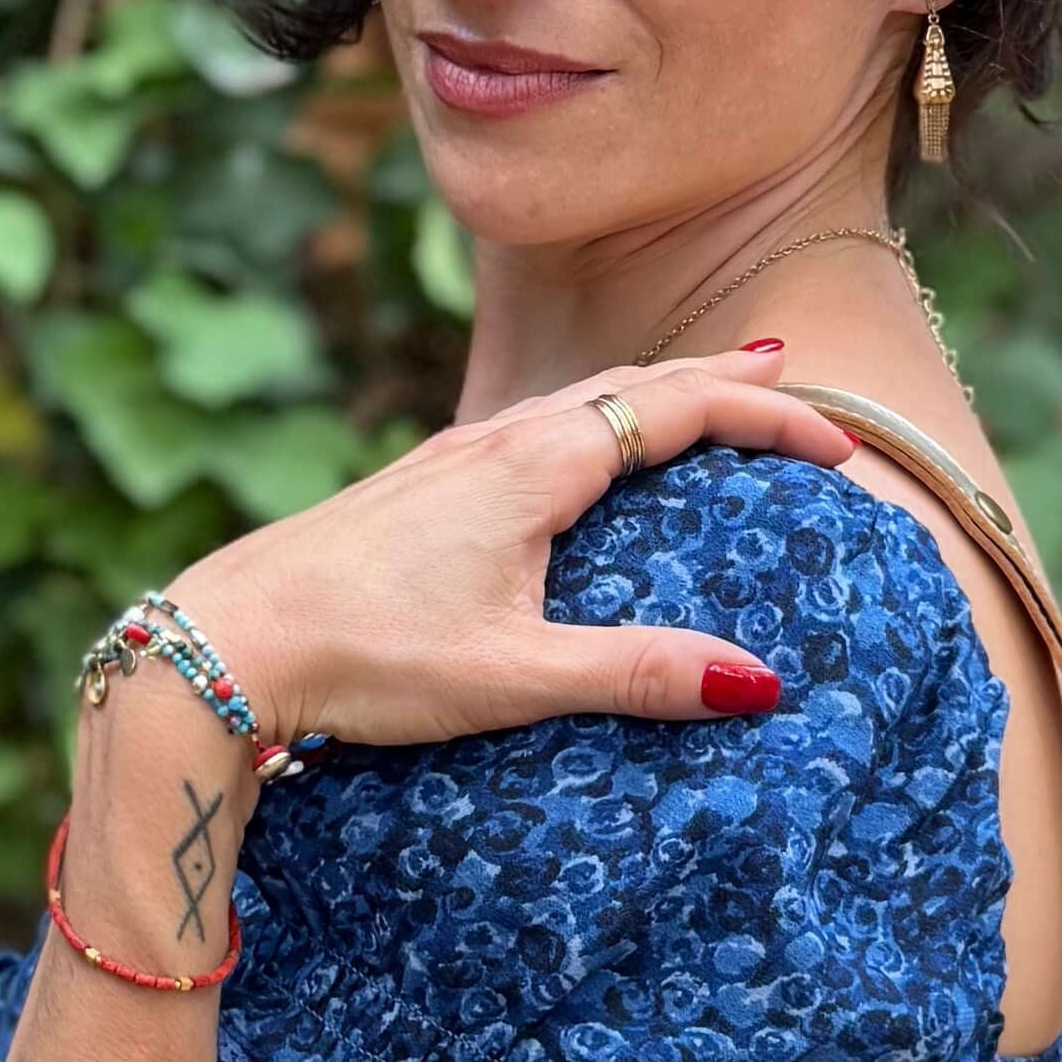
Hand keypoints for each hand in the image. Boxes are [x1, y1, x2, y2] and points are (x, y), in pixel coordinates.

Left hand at [170, 341, 854, 752]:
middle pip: (633, 386)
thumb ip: (636, 676)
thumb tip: (760, 683)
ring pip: (576, 400)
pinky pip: (531, 428)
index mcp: (533, 468)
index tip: (837, 439)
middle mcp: (495, 442)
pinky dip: (593, 423)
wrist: (224, 639)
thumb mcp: (514, 678)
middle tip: (792, 378)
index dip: (766, 417)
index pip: (678, 411)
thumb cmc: (363, 657)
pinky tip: (578, 457)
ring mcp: (449, 458)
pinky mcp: (416, 488)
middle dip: (721, 382)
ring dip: (654, 394)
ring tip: (705, 397)